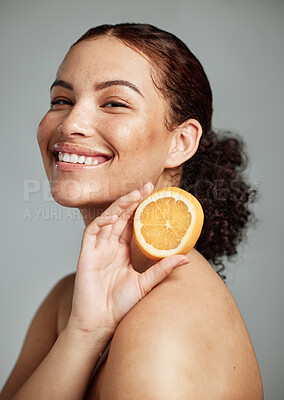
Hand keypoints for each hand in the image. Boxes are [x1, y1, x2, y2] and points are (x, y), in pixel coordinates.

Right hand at [67, 182, 188, 341]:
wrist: (100, 324)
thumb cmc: (120, 305)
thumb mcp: (146, 284)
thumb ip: (162, 269)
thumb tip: (186, 258)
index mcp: (122, 251)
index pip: (131, 224)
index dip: (141, 210)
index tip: (155, 196)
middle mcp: (109, 247)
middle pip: (120, 217)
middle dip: (132, 201)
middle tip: (148, 187)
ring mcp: (97, 249)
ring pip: (107, 220)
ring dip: (119, 206)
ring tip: (135, 195)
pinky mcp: (86, 254)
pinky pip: (92, 232)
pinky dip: (101, 221)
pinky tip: (113, 214)